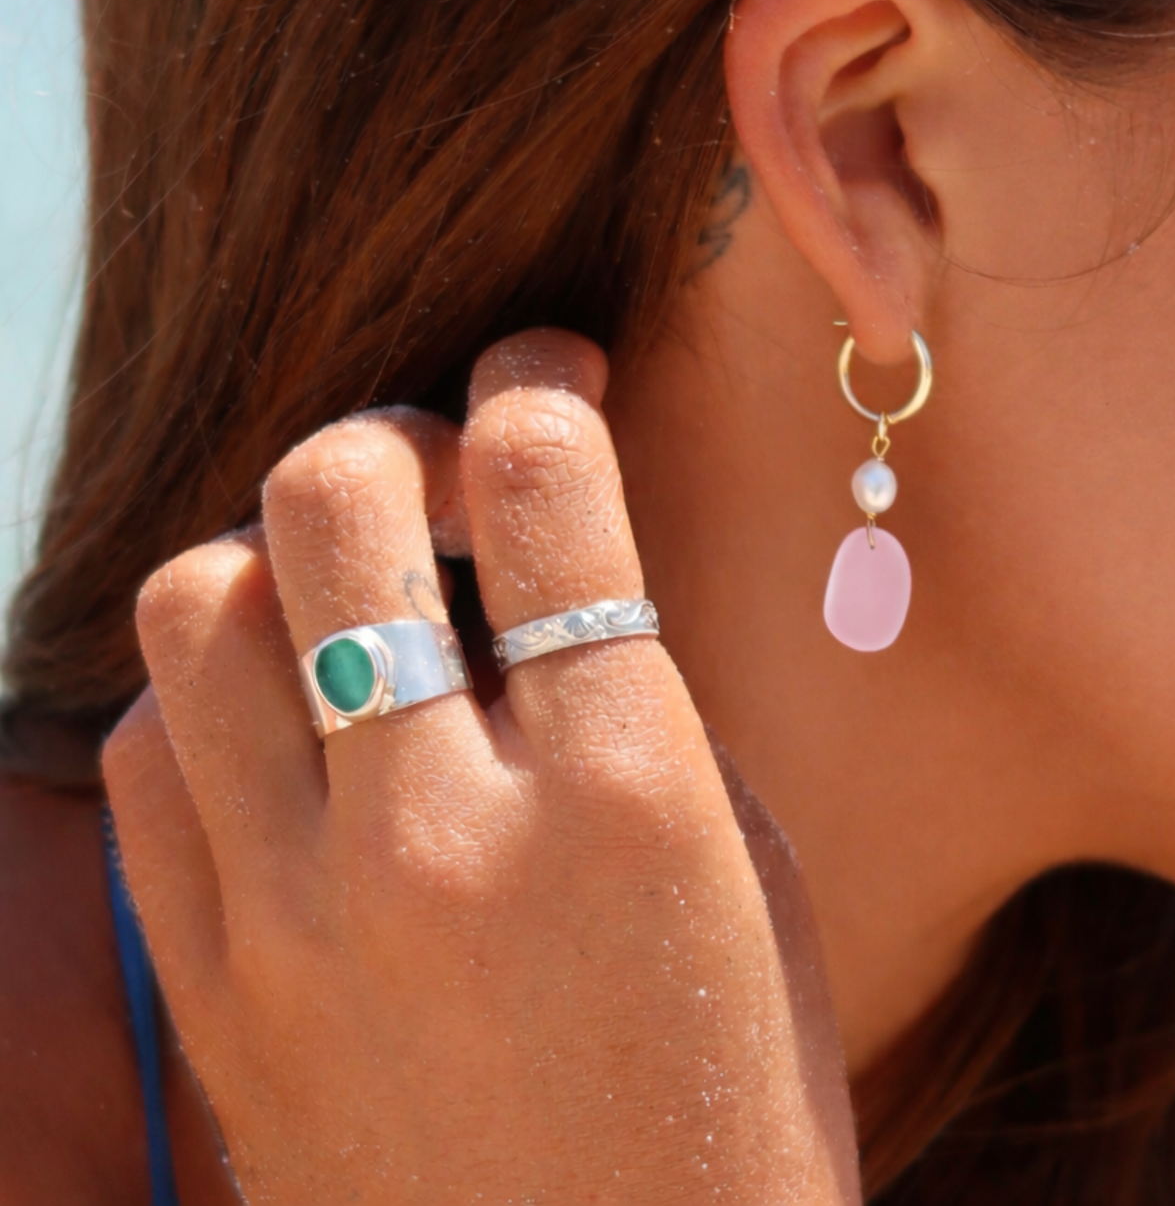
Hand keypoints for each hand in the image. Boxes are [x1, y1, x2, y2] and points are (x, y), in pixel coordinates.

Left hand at [103, 330, 860, 1204]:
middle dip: (394, 435)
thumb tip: (534, 554)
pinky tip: (289, 725)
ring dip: (280, 556)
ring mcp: (297, 922)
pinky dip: (213, 696)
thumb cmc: (732, 1091)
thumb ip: (628, 688)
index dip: (543, 383)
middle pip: (332, 499)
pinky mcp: (213, 995)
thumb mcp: (740, 861)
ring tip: (352, 596)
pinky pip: (148, 761)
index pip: (544, 488)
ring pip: (195, 606)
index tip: (547, 371)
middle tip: (444, 471)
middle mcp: (438, 838)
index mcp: (623, 794)